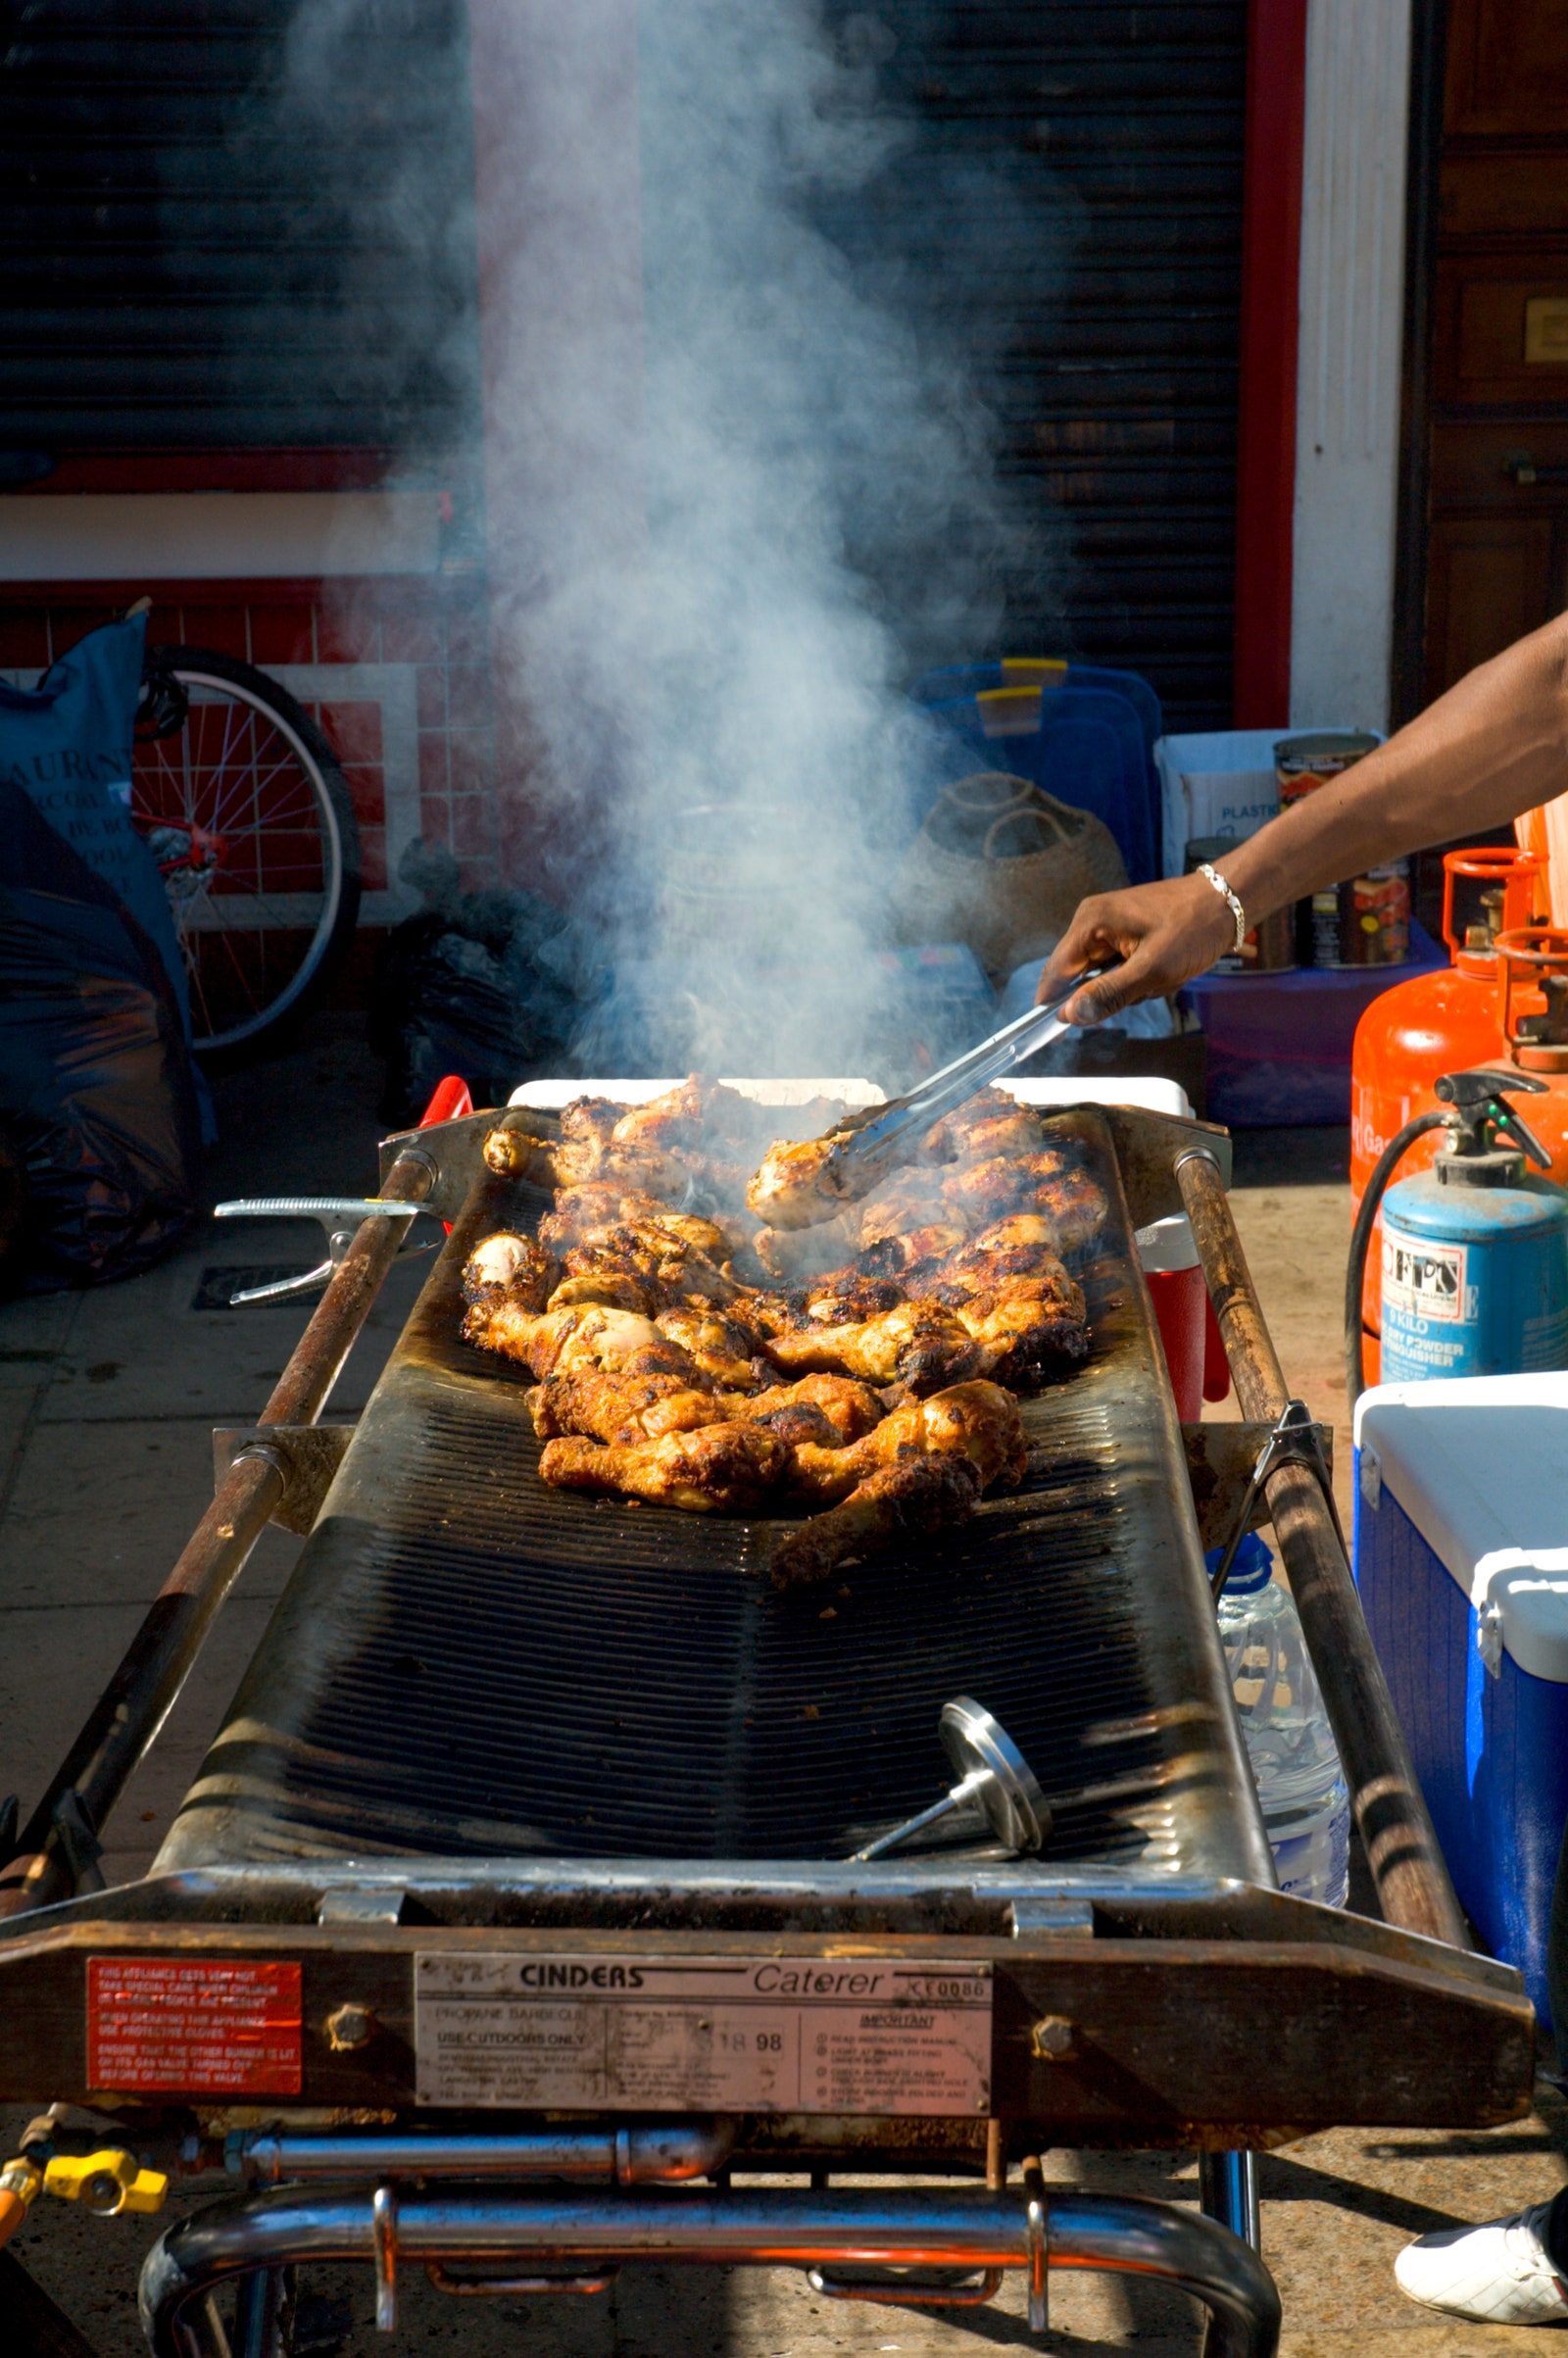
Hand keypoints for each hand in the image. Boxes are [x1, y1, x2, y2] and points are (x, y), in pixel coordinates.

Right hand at [1037, 873, 1236, 1023]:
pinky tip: (1164, 970)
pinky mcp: (1125, 934)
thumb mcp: (1152, 970)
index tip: (1057, 1035)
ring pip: (1102, 976)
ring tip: (1162, 975)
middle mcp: (1092, 921)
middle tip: (1146, 986)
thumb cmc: (1192, 930)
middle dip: (1111, 992)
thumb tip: (1068, 1016)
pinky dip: (1139, 978)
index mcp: (1090, 922)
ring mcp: (1109, 927)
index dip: (1053, 1004)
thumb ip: (1108, 995)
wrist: (1229, 902)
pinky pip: (1119, 969)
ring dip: (1130, 987)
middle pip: (1079, 977)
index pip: (1055, 971)